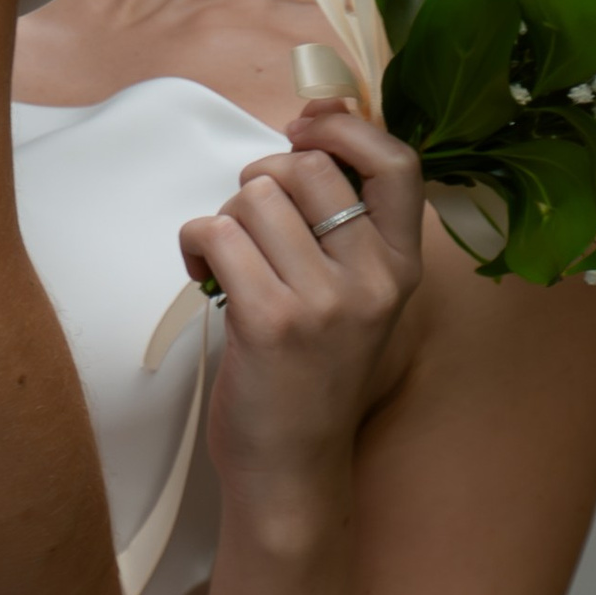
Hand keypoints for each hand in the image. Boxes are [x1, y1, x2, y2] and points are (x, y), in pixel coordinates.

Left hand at [179, 104, 425, 543]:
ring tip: (231, 264)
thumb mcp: (353, 298)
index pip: (398, 165)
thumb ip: (342, 227)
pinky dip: (195, 245)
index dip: (346, 128)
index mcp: (400, 268)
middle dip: (260, 181)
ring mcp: (324, 301)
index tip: (306, 127)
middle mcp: (373, 280)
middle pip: (303, 168)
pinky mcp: (270, 320)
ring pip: (253, 197)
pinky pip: (215, 232)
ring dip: (225, 219)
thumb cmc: (310, 374)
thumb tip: (311, 129)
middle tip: (252, 225)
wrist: (292, 467)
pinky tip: (203, 278)